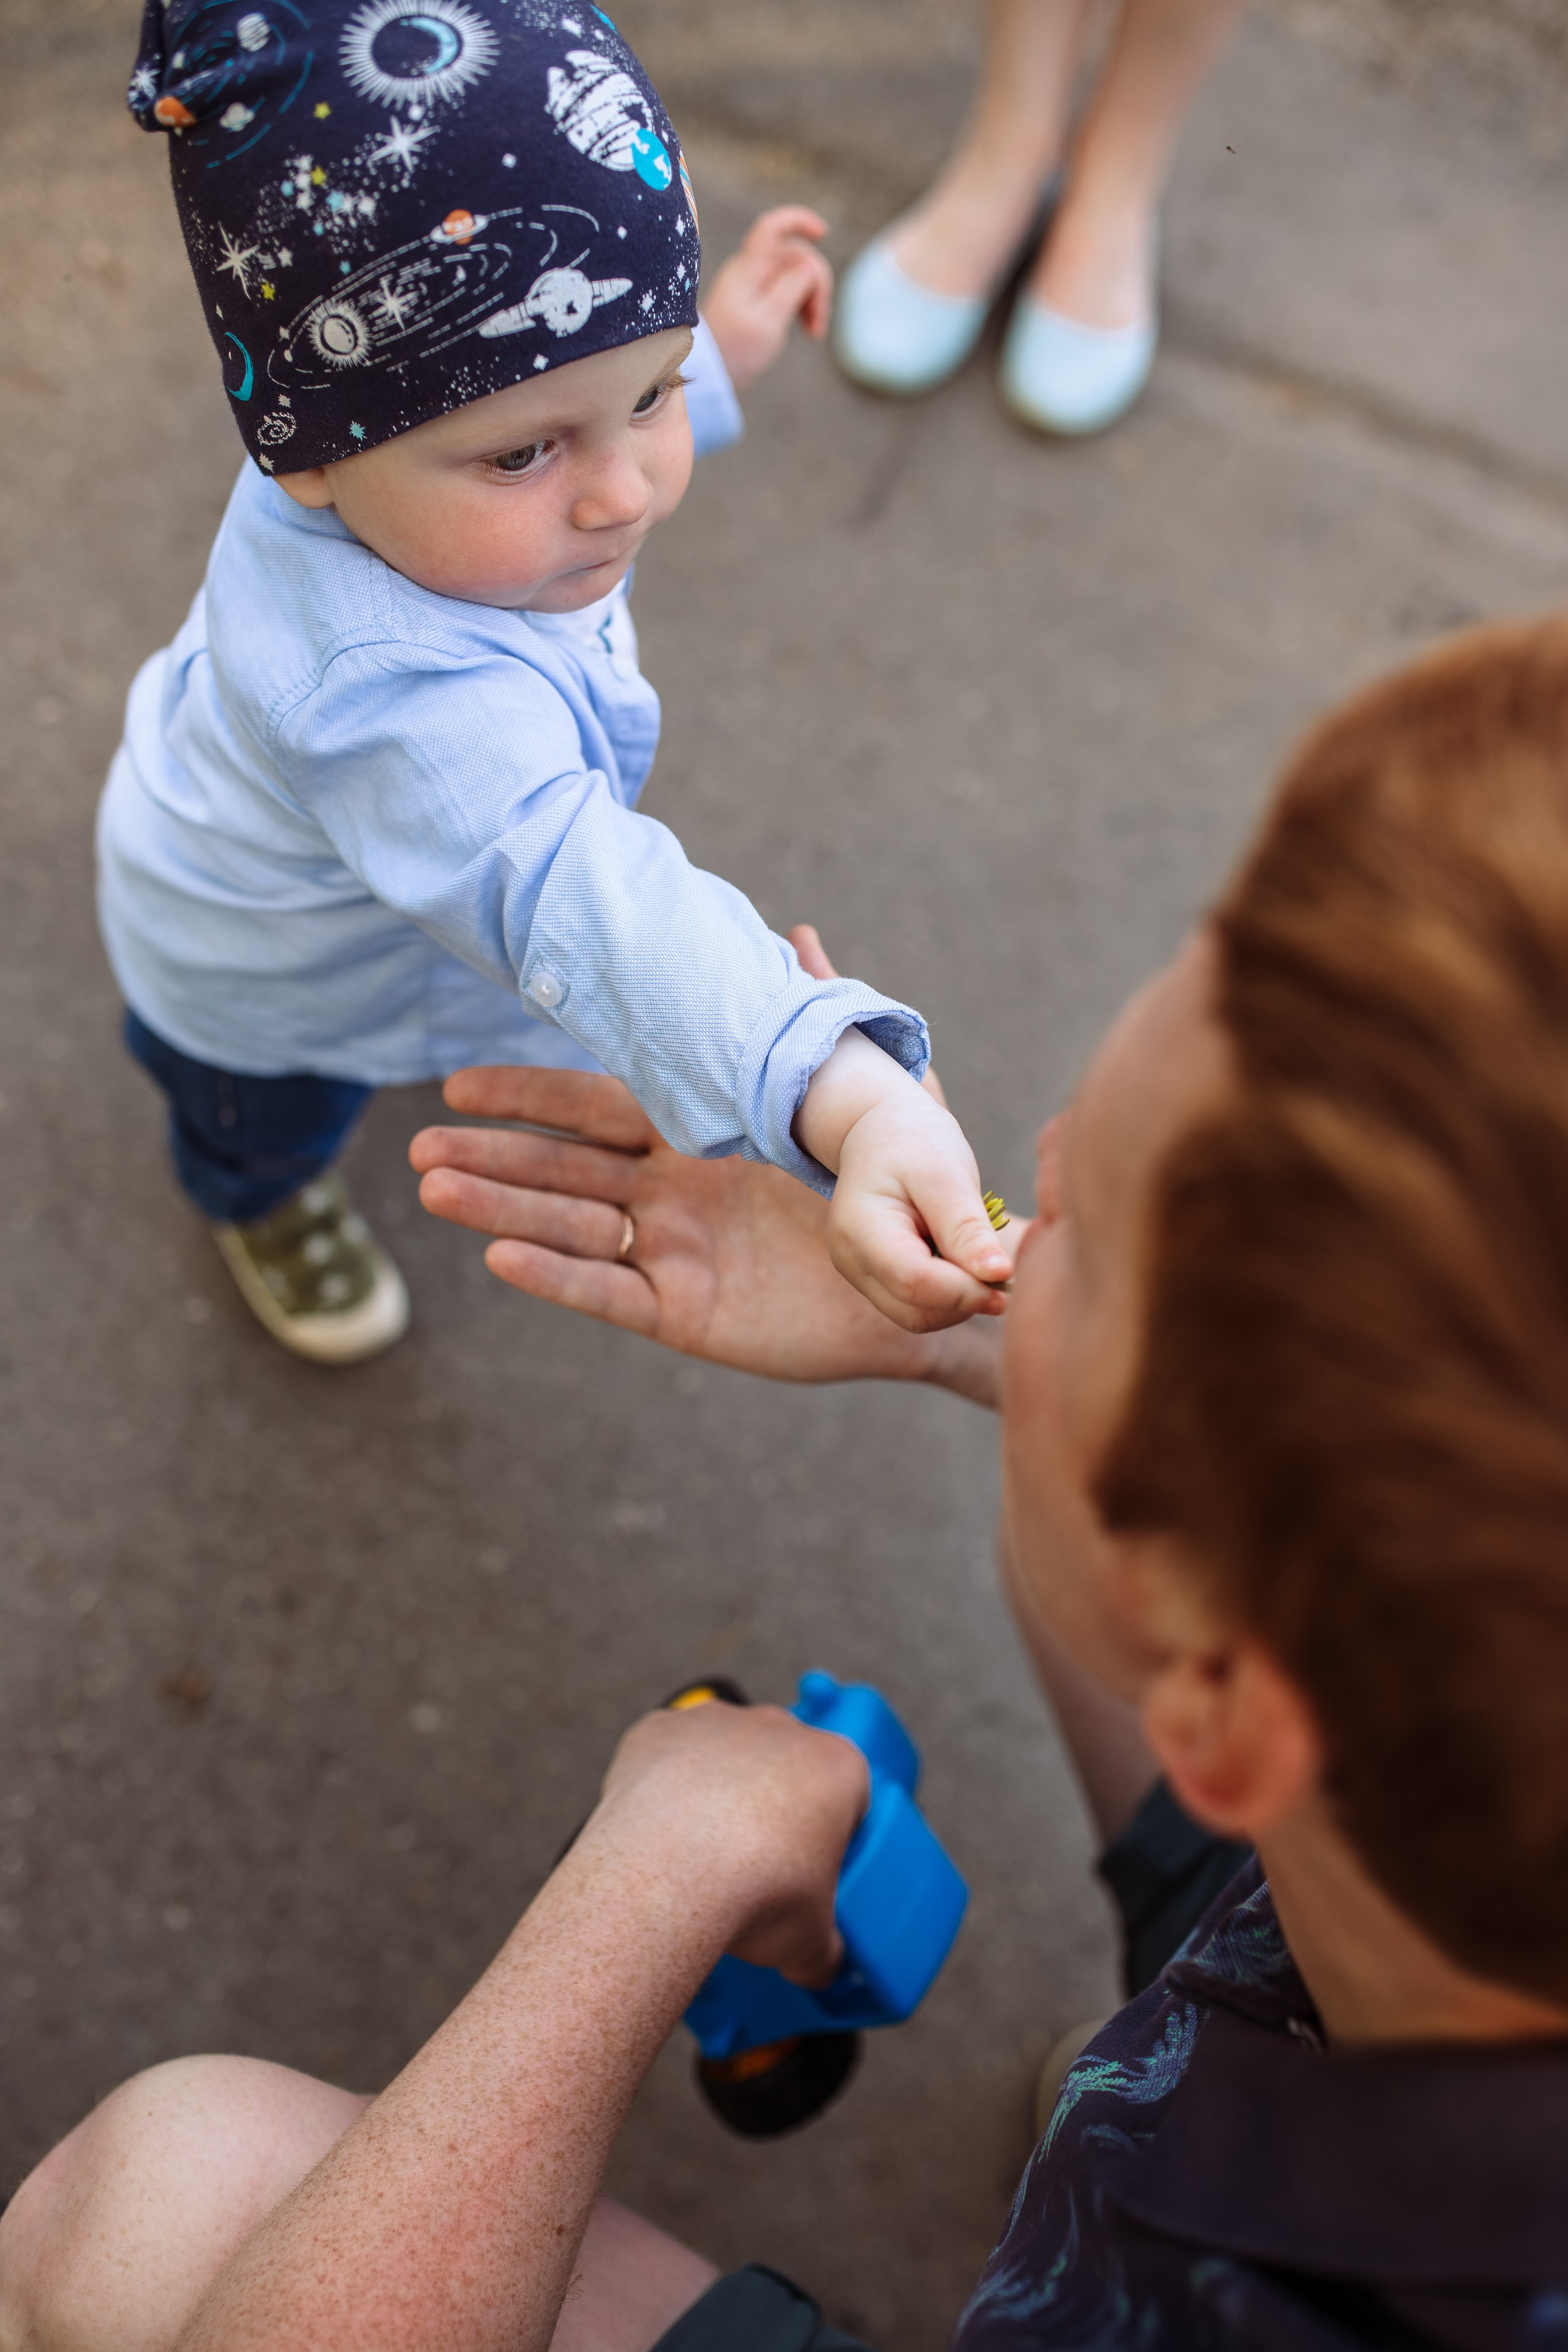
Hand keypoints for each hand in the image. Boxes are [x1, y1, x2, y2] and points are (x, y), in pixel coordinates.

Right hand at [409, 1064, 999, 1398]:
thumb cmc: (894, 1192)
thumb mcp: (867, 1101)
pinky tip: (500, 1254)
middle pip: (563, 1168)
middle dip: (493, 1154)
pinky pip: (606, 1290)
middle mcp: (670, 1190)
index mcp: (698, 1135)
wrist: (924, 1289)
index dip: (528, 1097)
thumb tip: (802, 935)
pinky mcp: (680, 1312)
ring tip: (435, 1190)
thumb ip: (820, 1023)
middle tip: (419, 1145)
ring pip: (568, 1226)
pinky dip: (555, 1274)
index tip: (458, 1085)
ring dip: (502, 1208)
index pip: (595, 1108)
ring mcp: (670, 1251)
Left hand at [591, 1699, 868, 1985]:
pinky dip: (660, 1782)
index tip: (809, 1867)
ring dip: (715, 1789)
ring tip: (696, 1851)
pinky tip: (654, 1827)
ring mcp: (717, 1721)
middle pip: (783, 1764)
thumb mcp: (810, 1943)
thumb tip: (819, 1970)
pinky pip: (665, 1751)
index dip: (829, 1833)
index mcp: (837, 1768)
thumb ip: (823, 1952)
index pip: (846, 1795)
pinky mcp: (659, 1728)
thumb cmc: (754, 1897)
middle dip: (771, 1806)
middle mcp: (780, 1729)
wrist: (669, 1876)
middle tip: (753, 1863)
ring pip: (722, 1752)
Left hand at [701, 206, 832, 391]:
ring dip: (813, 298)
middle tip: (819, 323)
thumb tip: (810, 264)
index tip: (823, 233)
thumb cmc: (735, 350)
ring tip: (815, 331)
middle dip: (816, 283)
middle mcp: (752, 270)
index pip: (772, 228)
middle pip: (795, 255)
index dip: (798, 221)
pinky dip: (804, 306)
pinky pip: (790, 291)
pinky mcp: (761, 300)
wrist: (710, 374)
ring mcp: (756, 284)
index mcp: (749, 269)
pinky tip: (810, 329)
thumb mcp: (768, 320)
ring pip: (797, 274)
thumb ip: (791, 288)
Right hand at [795, 927, 1018, 1330]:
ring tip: (998, 1258)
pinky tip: (984, 1266)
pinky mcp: (876, 1275)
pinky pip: (922, 1304)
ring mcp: (861, 1272)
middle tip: (1013, 1266)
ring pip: (924, 1315)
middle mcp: (854, 1258)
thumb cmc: (910, 1128)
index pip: (923, 1287)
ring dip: (966, 1296)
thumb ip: (968, 1221)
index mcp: (864, 1229)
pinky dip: (956, 1292)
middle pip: (924, 1312)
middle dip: (971, 1298)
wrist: (872, 1112)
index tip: (1011, 1273)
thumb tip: (1002, 1272)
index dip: (972, 1290)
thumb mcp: (943, 1166)